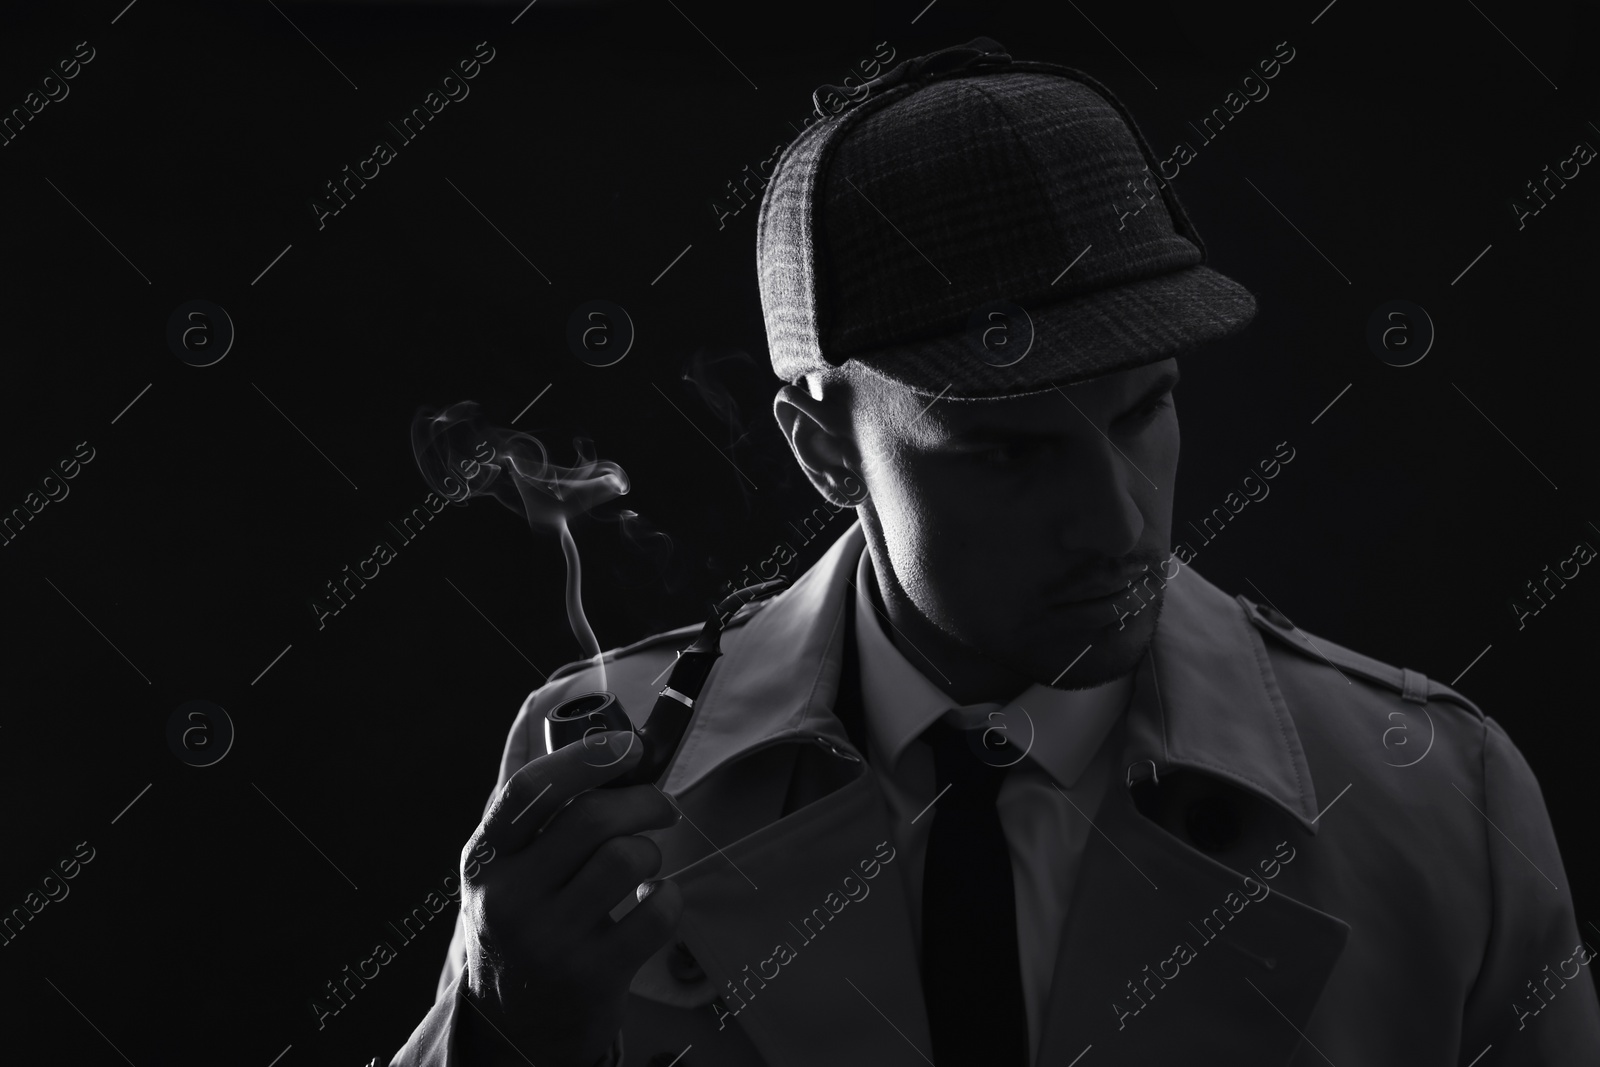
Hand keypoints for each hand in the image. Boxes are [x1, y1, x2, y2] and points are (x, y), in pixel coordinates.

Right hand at [455, 730, 683, 1066]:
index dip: (586, 756)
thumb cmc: (524, 923)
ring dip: (653, 850)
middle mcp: (506, 897)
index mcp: (484, 858)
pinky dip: (668, 898)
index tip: (629, 747)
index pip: (529, 789)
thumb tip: (585, 729)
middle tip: (661, 806)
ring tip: (646, 862)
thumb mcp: (504, 868)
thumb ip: (535, 811)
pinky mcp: (589, 976)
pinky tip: (653, 902)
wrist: (513, 1024)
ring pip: (627, 859)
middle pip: (593, 818)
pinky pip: (655, 914)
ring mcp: (547, 940)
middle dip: (644, 800)